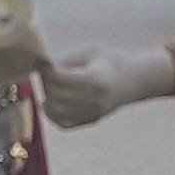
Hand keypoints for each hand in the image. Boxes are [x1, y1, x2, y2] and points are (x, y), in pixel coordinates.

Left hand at [40, 43, 174, 129]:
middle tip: (47, 72)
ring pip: (55, 111)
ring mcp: (92, 113)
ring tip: (53, 85)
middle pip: (55, 94)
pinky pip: (62, 123)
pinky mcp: (90, 121)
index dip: (46, 70)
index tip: (43, 62)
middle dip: (45, 82)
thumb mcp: (90, 51)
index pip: (58, 78)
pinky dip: (53, 113)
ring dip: (47, 97)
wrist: (134, 80)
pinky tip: (55, 100)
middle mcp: (94, 100)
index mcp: (95, 79)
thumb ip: (66, 60)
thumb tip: (40, 69)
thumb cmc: (110, 61)